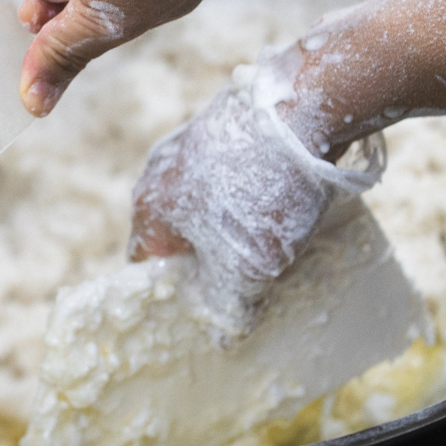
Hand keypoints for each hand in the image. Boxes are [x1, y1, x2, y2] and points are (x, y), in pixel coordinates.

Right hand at [130, 60, 385, 337]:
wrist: (301, 107)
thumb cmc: (261, 194)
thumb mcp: (247, 269)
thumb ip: (229, 309)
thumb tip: (224, 337)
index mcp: (148, 207)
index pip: (144, 262)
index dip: (172, 290)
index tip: (204, 306)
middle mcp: (158, 171)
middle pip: (176, 231)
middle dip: (205, 257)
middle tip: (244, 278)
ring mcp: (190, 142)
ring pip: (203, 200)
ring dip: (229, 223)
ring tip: (272, 240)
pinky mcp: (223, 124)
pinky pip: (227, 172)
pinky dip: (247, 191)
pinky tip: (282, 201)